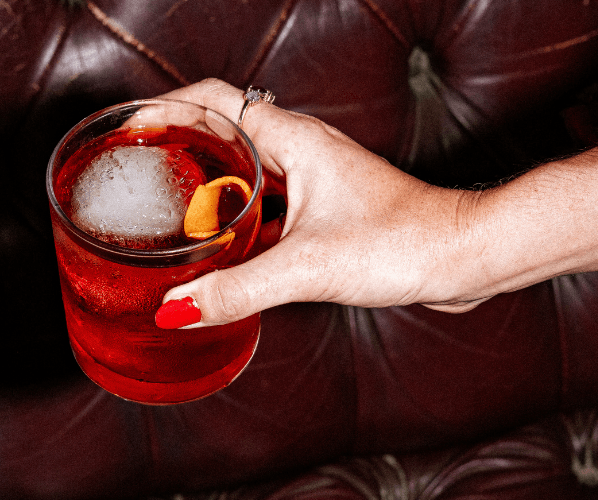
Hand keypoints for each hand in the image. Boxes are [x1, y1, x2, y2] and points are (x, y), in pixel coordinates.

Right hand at [153, 79, 489, 327]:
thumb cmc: (405, 241)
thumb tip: (179, 307)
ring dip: (211, 179)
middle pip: (226, 129)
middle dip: (181, 142)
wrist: (464, 256)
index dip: (170, 106)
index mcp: (295, 140)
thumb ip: (238, 288)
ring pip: (249, 167)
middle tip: (141, 167)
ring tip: (170, 205)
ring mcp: (319, 176)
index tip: (133, 124)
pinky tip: (226, 244)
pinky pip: (270, 198)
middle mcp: (305, 149)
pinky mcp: (330, 206)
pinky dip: (239, 212)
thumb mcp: (307, 268)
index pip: (217, 99)